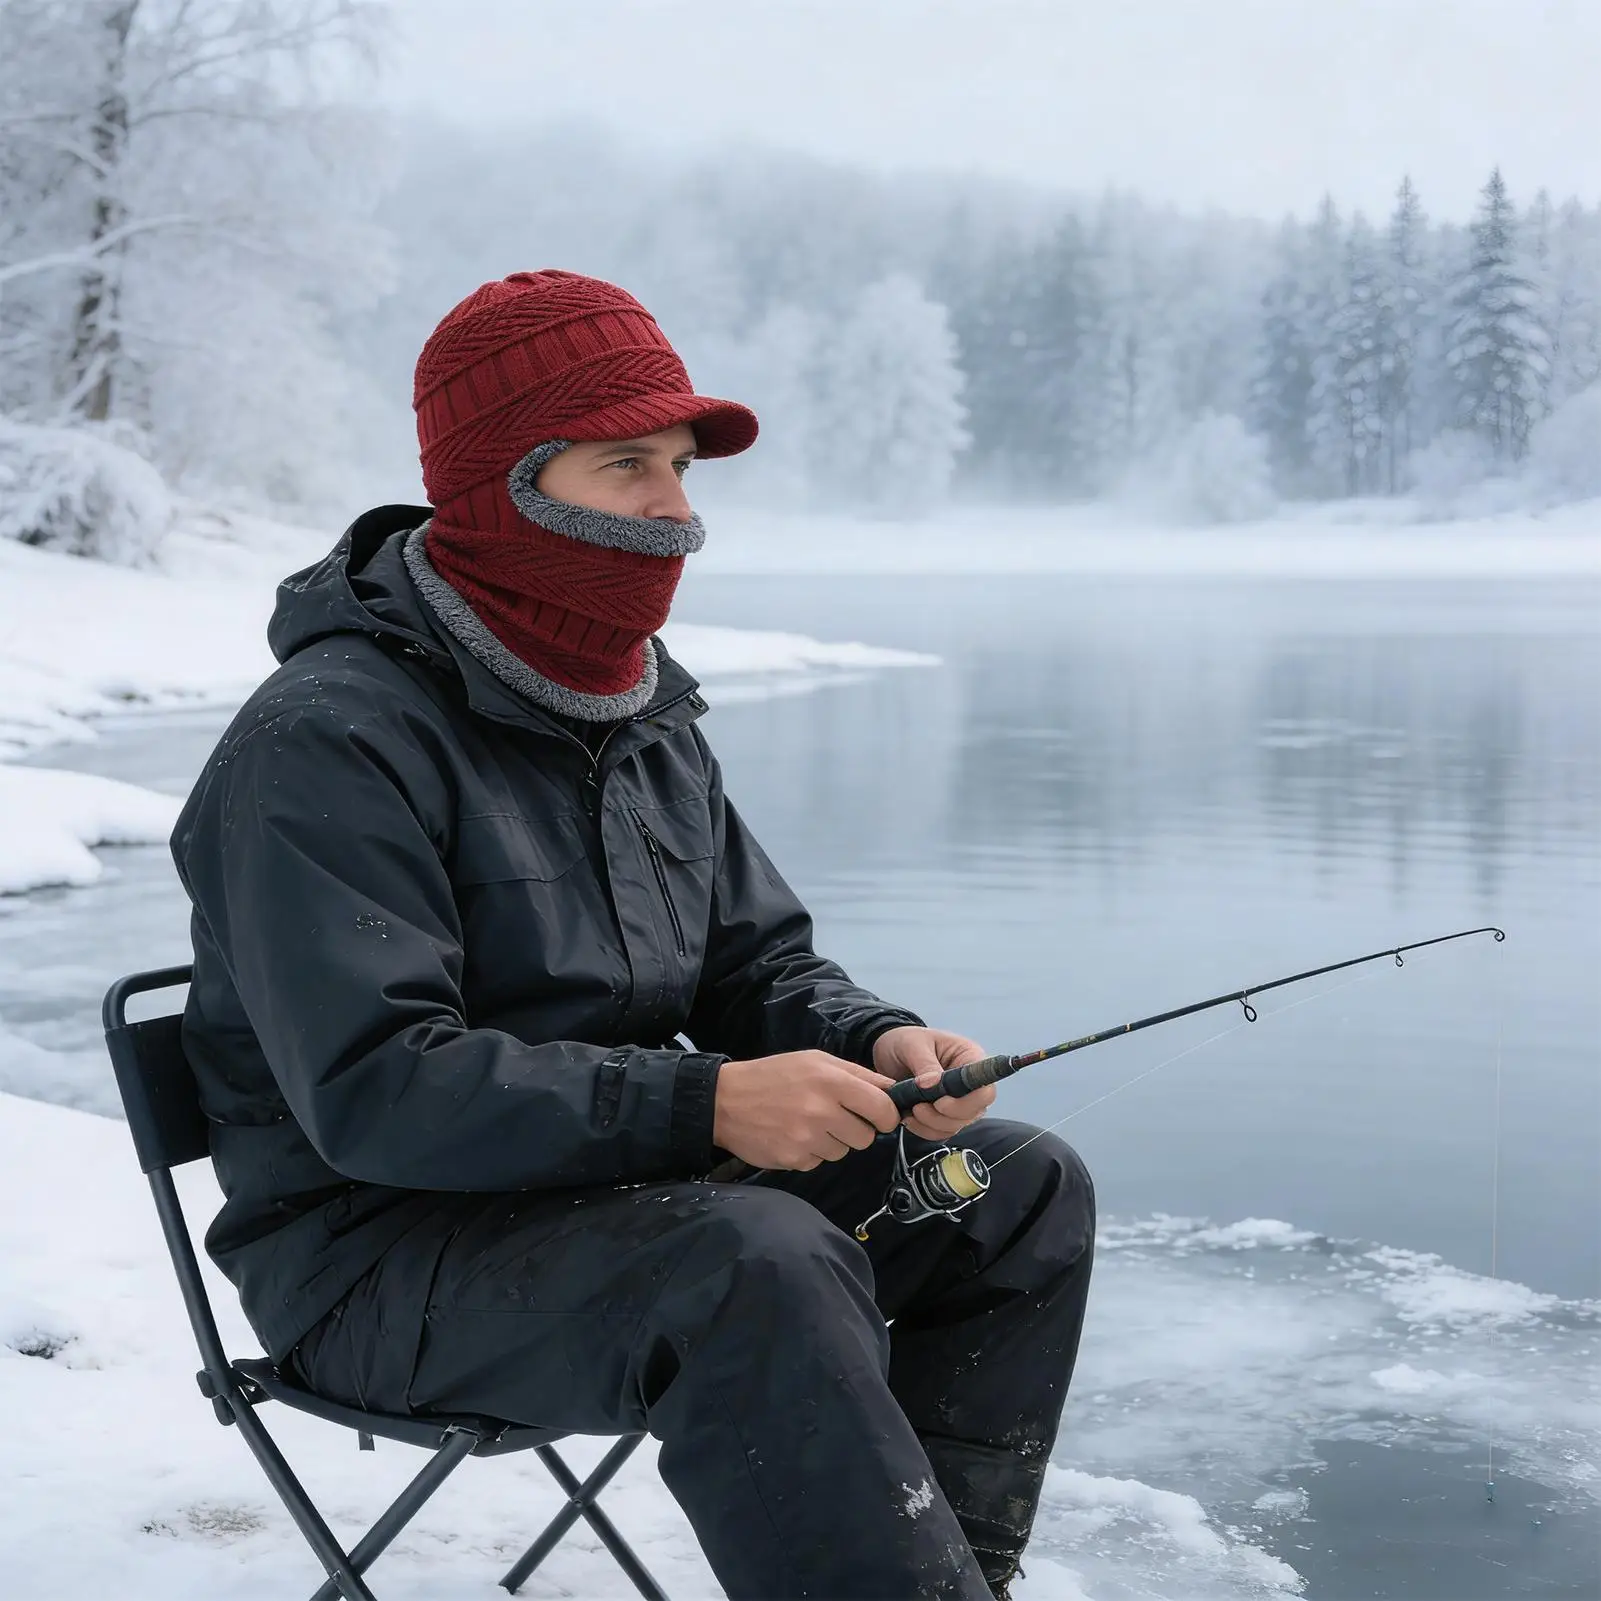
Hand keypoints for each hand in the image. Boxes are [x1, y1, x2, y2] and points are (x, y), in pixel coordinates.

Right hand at [712, 1051, 900, 1170]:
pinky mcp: (794, 1160)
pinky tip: (792, 1135)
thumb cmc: (775, 1075)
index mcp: (832, 1081)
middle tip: (834, 1116)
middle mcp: (822, 1111)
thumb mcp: (816, 1061)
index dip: (885, 1115)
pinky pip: (819, 1162)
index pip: (883, 1109)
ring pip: (843, 1152)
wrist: (725, 1100)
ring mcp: (807, 1139)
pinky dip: (811, 1152)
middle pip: (866, 1137)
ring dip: (832, 1141)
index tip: (877, 1115)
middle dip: (856, 1129)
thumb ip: (858, 1075)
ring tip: (807, 1123)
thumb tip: (895, 1091)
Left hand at [871, 1026, 995, 1141]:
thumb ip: (925, 1064)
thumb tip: (932, 1085)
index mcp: (970, 1059)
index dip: (967, 1103)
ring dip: (932, 1125)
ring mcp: (958, 1100)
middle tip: (918, 1107)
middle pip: (974, 1112)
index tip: (939, 1102)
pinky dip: (924, 1130)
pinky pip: (941, 1131)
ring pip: (956, 1125)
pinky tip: (908, 1118)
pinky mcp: (942, 1114)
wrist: (888, 1050)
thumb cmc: (905, 1040)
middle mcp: (970, 1084)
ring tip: (910, 1111)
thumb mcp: (913, 1045)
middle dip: (944, 1116)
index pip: (985, 1090)